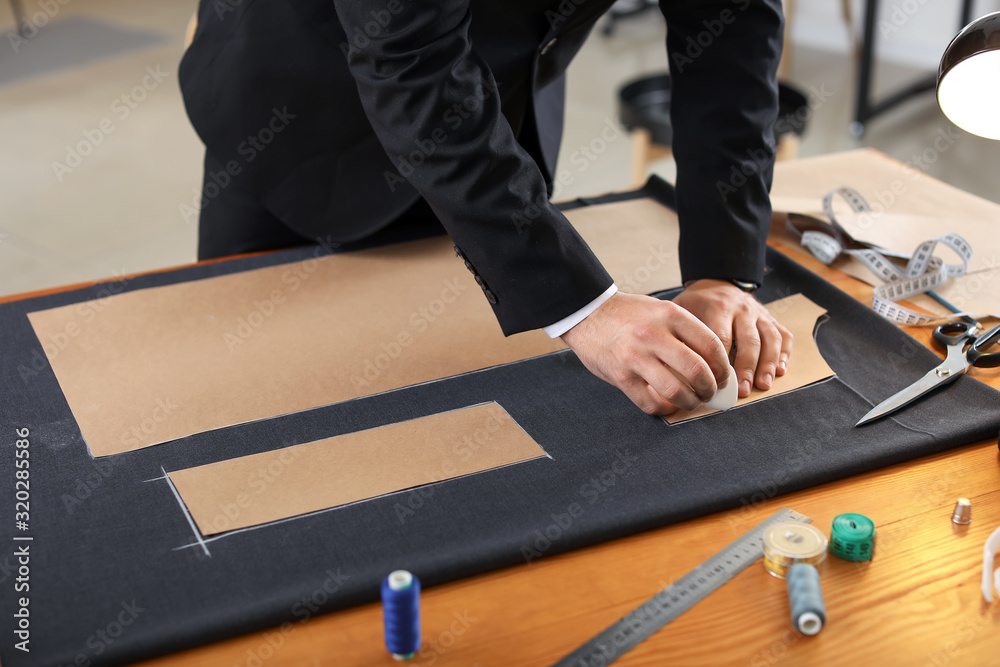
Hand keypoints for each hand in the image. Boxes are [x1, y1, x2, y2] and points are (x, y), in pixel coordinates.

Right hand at [561, 292, 730, 414]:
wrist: (588, 313)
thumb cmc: (628, 314)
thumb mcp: (660, 310)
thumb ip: (684, 332)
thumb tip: (713, 363)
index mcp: (669, 315)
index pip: (711, 345)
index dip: (723, 367)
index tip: (723, 376)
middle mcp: (653, 335)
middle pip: (698, 371)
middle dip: (710, 388)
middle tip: (709, 392)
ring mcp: (635, 357)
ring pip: (677, 392)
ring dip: (690, 402)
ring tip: (691, 401)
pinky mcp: (621, 377)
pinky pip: (651, 403)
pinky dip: (665, 409)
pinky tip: (668, 403)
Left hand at [671, 279, 792, 397]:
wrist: (716, 282)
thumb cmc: (697, 303)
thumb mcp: (682, 310)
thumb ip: (682, 333)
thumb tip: (678, 367)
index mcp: (719, 308)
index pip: (722, 339)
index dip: (721, 363)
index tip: (716, 383)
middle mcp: (742, 310)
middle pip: (749, 342)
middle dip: (746, 368)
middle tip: (742, 390)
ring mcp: (759, 314)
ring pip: (770, 340)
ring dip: (767, 364)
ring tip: (763, 385)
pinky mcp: (771, 318)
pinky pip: (783, 335)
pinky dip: (784, 354)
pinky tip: (781, 371)